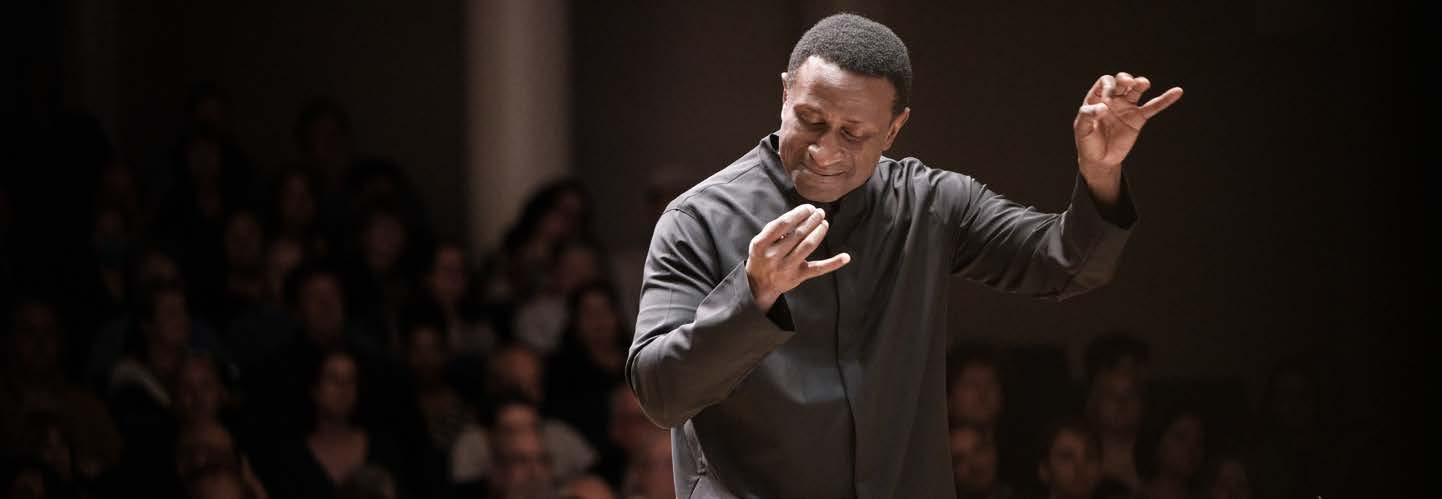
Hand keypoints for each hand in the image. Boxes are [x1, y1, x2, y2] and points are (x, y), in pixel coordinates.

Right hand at [746, 204, 850, 310]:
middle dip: (811, 220)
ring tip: (824, 223)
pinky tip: (846, 257)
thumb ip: (776, 229)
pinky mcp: (798, 277)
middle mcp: (773, 256)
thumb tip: (802, 213)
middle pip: (797, 234)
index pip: (783, 224)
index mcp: (761, 244)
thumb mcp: (760, 242)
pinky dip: (833, 263)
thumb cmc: (762, 256)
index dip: (798, 214)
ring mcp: (786, 267)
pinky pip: (818, 269)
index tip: (808, 208)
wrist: (759, 285)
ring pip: (807, 246)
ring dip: (819, 232)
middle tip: (820, 212)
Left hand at [1074, 72, 1183, 202]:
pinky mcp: (1138, 118)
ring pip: (1136, 90)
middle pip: (1121, 81)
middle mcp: (1113, 99)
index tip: (1107, 101)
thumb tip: (1103, 107)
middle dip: (1124, 79)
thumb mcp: (1081, 129)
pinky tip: (1177, 92)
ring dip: (1140, 83)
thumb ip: (1087, 115)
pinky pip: (1153, 107)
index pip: (1105, 82)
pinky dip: (1165, 99)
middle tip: (1126, 83)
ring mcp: (1127, 107)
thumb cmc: (1087, 143)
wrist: (1100, 160)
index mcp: (1097, 98)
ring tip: (1143, 84)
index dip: (1108, 86)